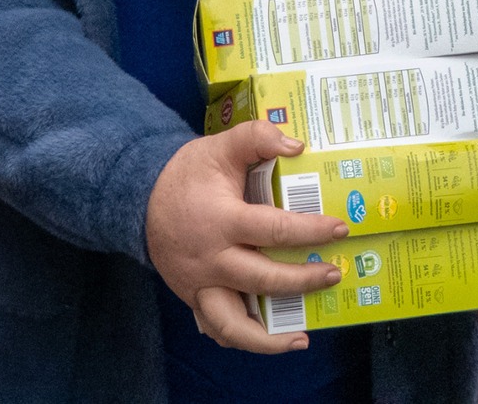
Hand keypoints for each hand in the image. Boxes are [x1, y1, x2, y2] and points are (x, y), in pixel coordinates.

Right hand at [146, 121, 350, 352]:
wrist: (139, 199)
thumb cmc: (186, 174)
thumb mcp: (220, 147)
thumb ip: (256, 138)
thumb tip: (296, 144)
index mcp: (222, 221)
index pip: (274, 230)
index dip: (310, 231)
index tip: (339, 230)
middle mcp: (212, 260)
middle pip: (263, 280)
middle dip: (302, 280)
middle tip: (333, 274)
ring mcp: (200, 285)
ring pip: (233, 325)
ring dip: (269, 338)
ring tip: (300, 338)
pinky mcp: (193, 298)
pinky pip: (216, 329)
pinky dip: (242, 339)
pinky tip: (267, 338)